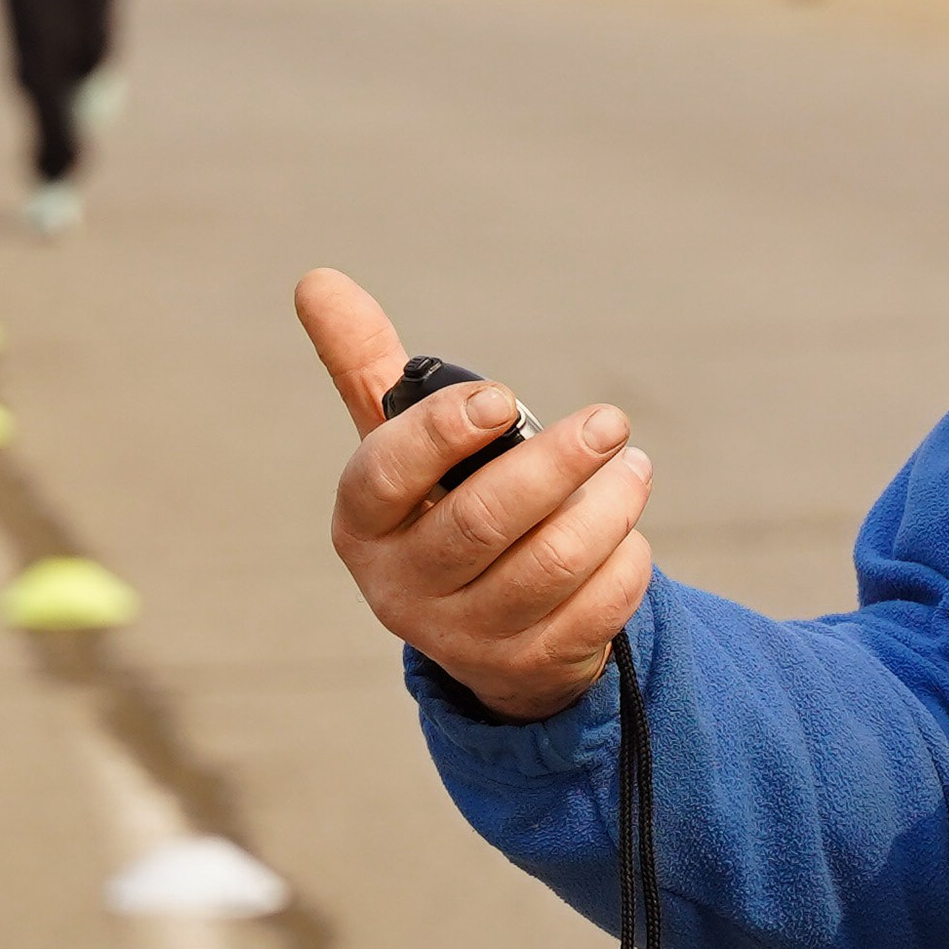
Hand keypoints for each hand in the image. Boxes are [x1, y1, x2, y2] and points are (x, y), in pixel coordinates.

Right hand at [295, 268, 655, 721]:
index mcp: (364, 524)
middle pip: (482, 522)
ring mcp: (466, 637)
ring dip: (606, 508)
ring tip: (632, 467)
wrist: (486, 631)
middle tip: (610, 421)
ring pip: (549, 565)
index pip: (383, 477)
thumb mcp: (400, 447)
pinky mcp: (528, 669)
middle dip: (556, 464)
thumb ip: (366, 365)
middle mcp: (403, 588)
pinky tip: (627, 535)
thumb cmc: (440, 506)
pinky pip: (593, 610)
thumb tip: (316, 279)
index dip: (441, 434)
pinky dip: (623, 563)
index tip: (502, 397)